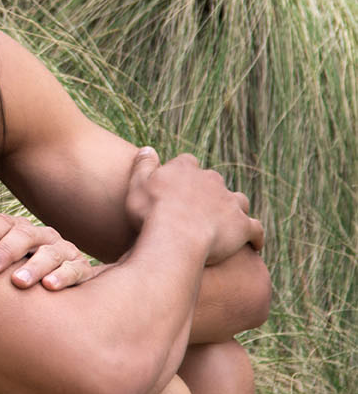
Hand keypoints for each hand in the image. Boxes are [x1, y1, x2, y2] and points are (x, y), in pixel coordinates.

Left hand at [0, 206, 99, 290]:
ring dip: (33, 267)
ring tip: (18, 281)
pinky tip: (49, 286)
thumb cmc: (24, 264)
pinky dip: (62, 276)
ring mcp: (64, 251)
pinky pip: (74, 270)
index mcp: (22, 229)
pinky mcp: (81, 269)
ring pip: (49, 254)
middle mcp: (43, 236)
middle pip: (25, 235)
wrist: (68, 276)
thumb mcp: (5, 250)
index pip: (4, 223)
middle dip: (6, 251)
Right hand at [126, 147, 264, 264]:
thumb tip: (148, 148)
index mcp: (186, 169)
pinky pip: (255, 229)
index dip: (181, 174)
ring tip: (227, 222)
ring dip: (234, 209)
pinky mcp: (241, 226)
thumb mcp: (136, 185)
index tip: (174, 186)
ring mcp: (229, 203)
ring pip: (238, 200)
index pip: (187, 163)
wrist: (175, 237)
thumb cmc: (151, 213)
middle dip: (208, 192)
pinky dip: (256, 237)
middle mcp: (212, 180)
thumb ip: (143, 165)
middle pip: (214, 181)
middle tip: (196, 209)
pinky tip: (255, 245)